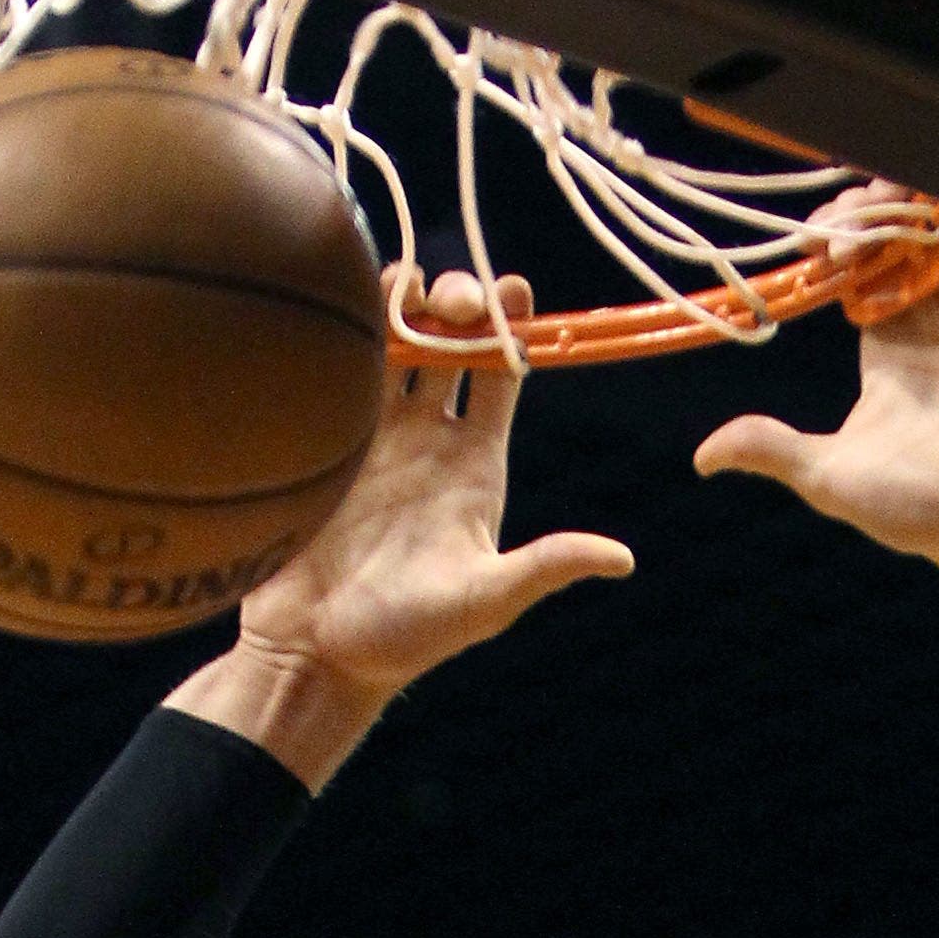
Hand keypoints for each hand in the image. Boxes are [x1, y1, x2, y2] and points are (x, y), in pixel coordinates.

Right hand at [170, 271, 631, 784]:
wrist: (316, 651)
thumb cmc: (404, 636)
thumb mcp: (484, 602)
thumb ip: (545, 567)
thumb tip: (622, 559)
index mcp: (477, 467)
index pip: (505, 374)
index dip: (514, 327)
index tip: (515, 292)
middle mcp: (433, 441)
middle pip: (456, 345)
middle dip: (461, 302)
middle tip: (453, 298)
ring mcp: (378, 434)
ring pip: (399, 342)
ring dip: (407, 303)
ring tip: (407, 287)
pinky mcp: (329, 437)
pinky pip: (345, 363)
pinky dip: (354, 326)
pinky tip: (356, 300)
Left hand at [694, 196, 938, 580]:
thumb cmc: (922, 511)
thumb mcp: (827, 476)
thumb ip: (769, 450)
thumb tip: (702, 458)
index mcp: (888, 343)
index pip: (858, 263)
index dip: (833, 240)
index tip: (808, 245)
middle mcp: (932, 315)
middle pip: (896, 229)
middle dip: (860, 211)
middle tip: (831, 229)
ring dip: (901, 199)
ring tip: (867, 214)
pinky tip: (921, 207)